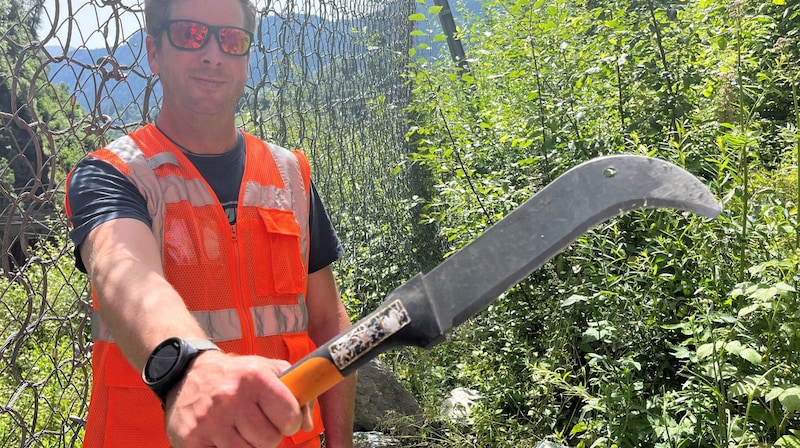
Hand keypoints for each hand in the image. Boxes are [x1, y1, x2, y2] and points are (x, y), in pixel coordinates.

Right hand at [164, 351, 314, 447]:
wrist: (188, 373)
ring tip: (240, 428)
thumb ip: (296, 392)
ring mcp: (210, 421)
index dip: (290, 421)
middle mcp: (231, 398)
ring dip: (248, 444)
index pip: (289, 418)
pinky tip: (224, 436)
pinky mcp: (192, 439)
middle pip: (269, 441)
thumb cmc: (235, 374)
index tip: (283, 418)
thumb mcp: (268, 369)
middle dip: (267, 435)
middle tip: (257, 423)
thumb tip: (307, 424)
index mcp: (255, 378)